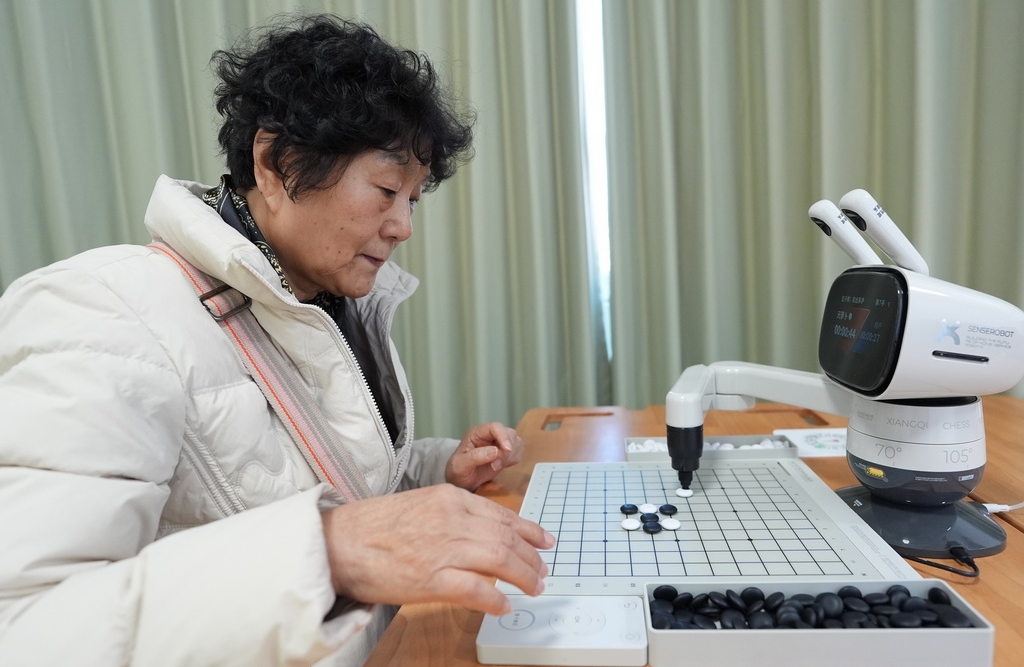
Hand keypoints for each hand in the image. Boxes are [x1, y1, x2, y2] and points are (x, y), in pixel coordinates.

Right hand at [321, 485, 554, 614]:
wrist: (338, 542)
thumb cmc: (372, 526)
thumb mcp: (420, 504)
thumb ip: (452, 515)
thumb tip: (482, 534)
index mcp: (450, 498)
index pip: (502, 514)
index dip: (529, 530)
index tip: (545, 540)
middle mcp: (453, 519)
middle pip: (508, 538)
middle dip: (532, 558)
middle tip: (543, 571)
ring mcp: (444, 548)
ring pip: (501, 560)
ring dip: (524, 576)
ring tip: (534, 587)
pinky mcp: (431, 578)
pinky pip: (477, 589)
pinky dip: (496, 599)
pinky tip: (504, 606)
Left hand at [445, 422, 523, 490]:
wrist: (461, 482)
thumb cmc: (457, 471)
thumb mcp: (460, 465)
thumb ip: (475, 457)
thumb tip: (495, 451)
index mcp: (477, 434)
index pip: (495, 427)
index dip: (503, 436)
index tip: (507, 450)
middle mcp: (489, 435)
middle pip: (509, 433)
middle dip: (508, 450)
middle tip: (497, 465)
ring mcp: (498, 443)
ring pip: (516, 441)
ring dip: (512, 456)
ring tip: (498, 466)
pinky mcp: (505, 452)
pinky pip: (518, 451)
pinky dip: (515, 459)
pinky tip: (504, 466)